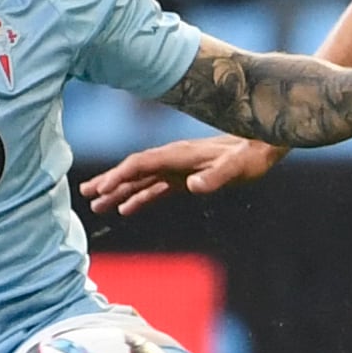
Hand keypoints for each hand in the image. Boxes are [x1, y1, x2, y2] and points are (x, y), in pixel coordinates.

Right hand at [82, 135, 281, 214]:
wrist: (266, 143)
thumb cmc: (253, 155)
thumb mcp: (238, 168)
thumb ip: (216, 177)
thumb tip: (193, 187)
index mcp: (179, 155)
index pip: (141, 165)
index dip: (119, 177)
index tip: (101, 190)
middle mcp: (174, 159)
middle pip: (134, 170)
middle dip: (109, 182)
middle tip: (85, 195)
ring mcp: (179, 168)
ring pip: (141, 180)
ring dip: (119, 192)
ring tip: (97, 206)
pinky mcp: (186, 178)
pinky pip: (156, 189)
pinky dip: (138, 198)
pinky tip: (126, 210)